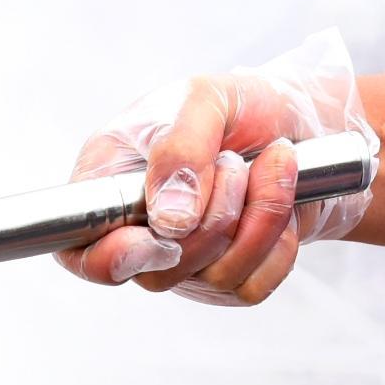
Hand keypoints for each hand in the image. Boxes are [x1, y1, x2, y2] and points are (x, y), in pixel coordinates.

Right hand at [59, 29, 375, 305]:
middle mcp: (139, 228)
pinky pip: (253, 285)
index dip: (108, 258)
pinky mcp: (230, 280)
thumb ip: (180, 151)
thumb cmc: (243, 106)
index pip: (77, 247)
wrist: (307, 123)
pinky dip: (278, 239)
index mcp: (110, 180)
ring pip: (212, 275)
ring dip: (256, 216)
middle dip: (213, 216)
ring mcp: (184, 262)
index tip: (155, 239)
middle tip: (234, 161)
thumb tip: (169, 221)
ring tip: (269, 164)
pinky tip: (279, 198)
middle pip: (155, 271)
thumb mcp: (206, 99)